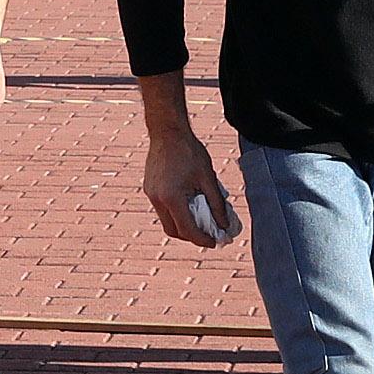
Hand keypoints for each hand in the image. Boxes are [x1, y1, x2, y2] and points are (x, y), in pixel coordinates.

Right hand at [141, 126, 238, 247]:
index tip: (214, 242)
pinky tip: (188, 204)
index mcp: (172, 198)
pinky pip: (162, 209)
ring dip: (182, 225)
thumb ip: (217, 204)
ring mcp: (151, 194)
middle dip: (190, 236)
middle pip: (173, 230)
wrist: (167, 131)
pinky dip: (175, 213)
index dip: (202, 239)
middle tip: (208, 234)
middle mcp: (158, 199)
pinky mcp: (149, 189)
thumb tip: (224, 224)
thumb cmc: (189, 151)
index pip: (187, 229)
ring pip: (166, 221)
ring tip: (200, 220)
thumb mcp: (208, 177)